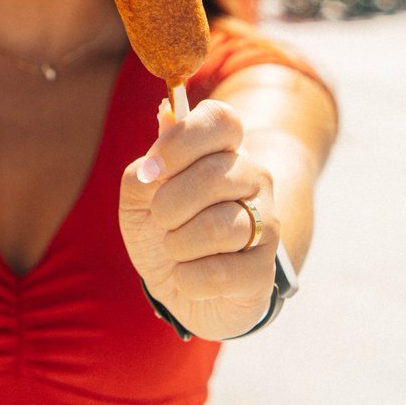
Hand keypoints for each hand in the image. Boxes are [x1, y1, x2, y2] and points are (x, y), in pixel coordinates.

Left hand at [119, 98, 278, 339]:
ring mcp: (267, 224)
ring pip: (216, 228)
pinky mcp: (264, 271)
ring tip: (175, 249)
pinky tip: (190, 276)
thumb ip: (145, 168)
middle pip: (212, 176)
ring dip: (176, 244)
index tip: (151, 168)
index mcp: (223, 149)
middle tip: (160, 218)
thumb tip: (162, 137)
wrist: (175, 284)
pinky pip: (219, 274)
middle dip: (167, 204)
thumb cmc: (160, 227)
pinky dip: (188, 278)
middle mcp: (253, 179)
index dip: (181, 141)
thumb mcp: (138, 196)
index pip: (221, 120)